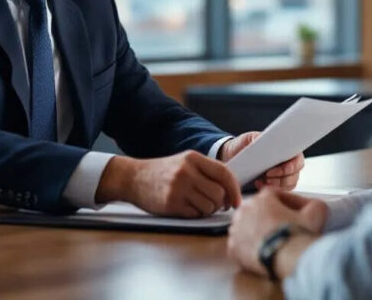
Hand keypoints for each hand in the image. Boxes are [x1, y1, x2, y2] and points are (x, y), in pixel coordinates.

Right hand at [97, 151, 241, 217]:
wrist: (134, 178)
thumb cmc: (163, 172)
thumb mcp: (185, 163)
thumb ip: (206, 172)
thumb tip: (231, 191)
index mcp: (193, 158)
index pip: (224, 173)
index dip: (235, 189)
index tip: (237, 201)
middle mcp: (186, 171)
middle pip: (219, 193)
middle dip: (220, 203)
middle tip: (214, 204)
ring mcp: (178, 188)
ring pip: (209, 206)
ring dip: (207, 210)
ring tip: (196, 204)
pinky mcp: (171, 203)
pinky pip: (196, 214)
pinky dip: (195, 214)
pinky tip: (185, 207)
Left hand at [218, 131, 304, 189]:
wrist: (233, 155)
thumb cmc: (244, 145)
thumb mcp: (249, 138)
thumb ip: (258, 139)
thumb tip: (264, 142)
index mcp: (286, 149)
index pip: (297, 160)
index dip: (289, 167)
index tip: (271, 170)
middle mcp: (289, 162)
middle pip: (294, 175)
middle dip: (280, 179)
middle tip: (265, 177)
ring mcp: (285, 175)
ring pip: (288, 185)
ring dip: (275, 185)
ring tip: (260, 181)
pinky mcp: (277, 185)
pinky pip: (281, 191)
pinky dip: (270, 190)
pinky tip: (258, 185)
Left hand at [226, 189, 325, 277]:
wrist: (288, 258)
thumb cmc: (300, 234)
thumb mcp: (316, 212)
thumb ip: (314, 203)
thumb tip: (312, 204)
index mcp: (262, 198)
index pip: (273, 195)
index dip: (285, 203)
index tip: (292, 212)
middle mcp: (245, 210)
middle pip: (258, 210)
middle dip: (269, 217)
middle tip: (282, 228)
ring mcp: (236, 228)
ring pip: (247, 227)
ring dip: (257, 231)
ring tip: (272, 241)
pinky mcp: (233, 247)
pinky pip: (241, 245)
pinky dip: (249, 248)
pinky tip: (262, 252)